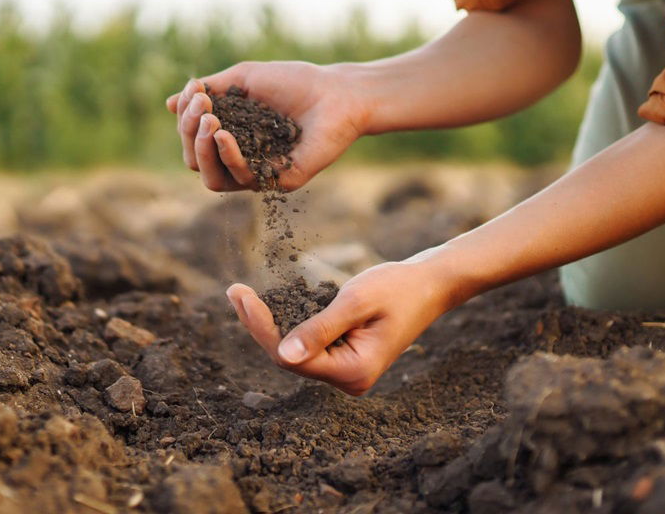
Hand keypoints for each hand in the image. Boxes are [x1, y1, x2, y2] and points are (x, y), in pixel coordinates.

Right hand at [166, 61, 368, 190]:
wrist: (336, 93)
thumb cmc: (293, 82)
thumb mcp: (243, 79)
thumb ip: (209, 91)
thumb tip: (169, 104)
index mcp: (230, 136)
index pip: (193, 139)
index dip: (185, 118)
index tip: (196, 90)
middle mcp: (241, 158)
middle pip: (195, 161)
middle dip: (189, 133)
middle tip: (202, 107)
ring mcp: (258, 173)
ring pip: (211, 178)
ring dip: (201, 149)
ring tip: (209, 121)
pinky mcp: (278, 182)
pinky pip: (241, 179)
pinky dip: (227, 157)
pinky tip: (223, 135)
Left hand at [225, 260, 453, 395]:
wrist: (430, 285)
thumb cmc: (398, 288)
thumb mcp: (356, 302)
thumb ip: (320, 328)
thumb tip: (283, 354)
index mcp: (353, 372)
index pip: (292, 357)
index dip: (261, 328)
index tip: (240, 295)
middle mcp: (348, 379)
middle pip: (288, 357)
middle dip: (260, 324)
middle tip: (234, 291)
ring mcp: (346, 371)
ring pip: (294, 351)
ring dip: (269, 323)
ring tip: (241, 294)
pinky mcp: (343, 356)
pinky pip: (307, 343)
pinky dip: (287, 322)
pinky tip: (267, 304)